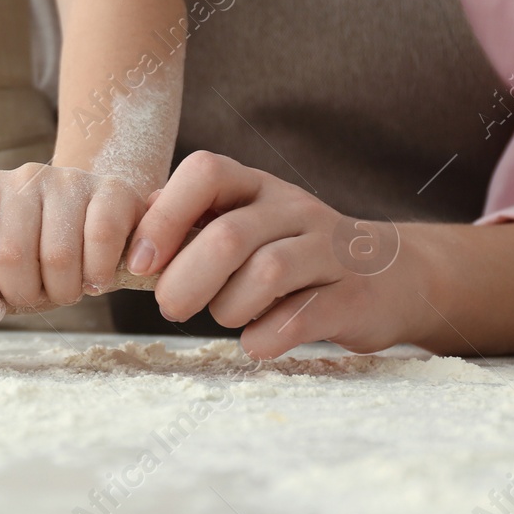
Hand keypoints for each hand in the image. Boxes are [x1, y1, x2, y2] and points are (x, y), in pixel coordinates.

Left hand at [0, 163, 147, 327]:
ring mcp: (68, 180)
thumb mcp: (7, 281)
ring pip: (59, 254)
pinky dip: (100, 273)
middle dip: (27, 293)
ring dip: (66, 291)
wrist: (101, 224)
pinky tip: (99, 280)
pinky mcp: (112, 189)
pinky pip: (102, 237)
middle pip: (12, 254)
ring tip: (71, 286)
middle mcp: (25, 178)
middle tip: (42, 294)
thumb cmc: (43, 257)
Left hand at [129, 152, 422, 358]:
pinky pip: (304, 316)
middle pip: (228, 235)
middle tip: (171, 307)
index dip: (164, 217)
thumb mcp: (243, 223)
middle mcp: (294, 208)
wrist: (394, 277)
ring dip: (228, 307)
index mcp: (255, 186)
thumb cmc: (291, 253)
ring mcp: (331, 250)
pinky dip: (267, 336)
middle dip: (185, 279)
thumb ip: (187, 225)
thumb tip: (120, 238)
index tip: (140, 264)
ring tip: (224, 317)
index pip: (205, 171)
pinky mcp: (355, 296)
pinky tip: (257, 341)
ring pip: (267, 272)